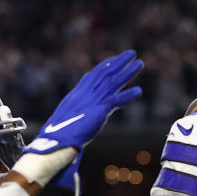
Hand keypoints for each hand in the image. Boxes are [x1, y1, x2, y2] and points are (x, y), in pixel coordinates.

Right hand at [24, 50, 143, 189]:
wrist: (56, 142)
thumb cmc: (60, 135)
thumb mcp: (70, 119)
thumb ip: (78, 113)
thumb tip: (83, 116)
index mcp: (78, 95)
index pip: (93, 76)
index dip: (105, 66)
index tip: (115, 59)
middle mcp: (86, 94)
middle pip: (105, 74)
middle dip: (119, 63)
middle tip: (132, 53)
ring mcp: (92, 102)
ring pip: (112, 83)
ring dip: (127, 73)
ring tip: (140, 63)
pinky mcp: (98, 111)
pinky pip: (115, 101)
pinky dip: (127, 96)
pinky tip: (138, 91)